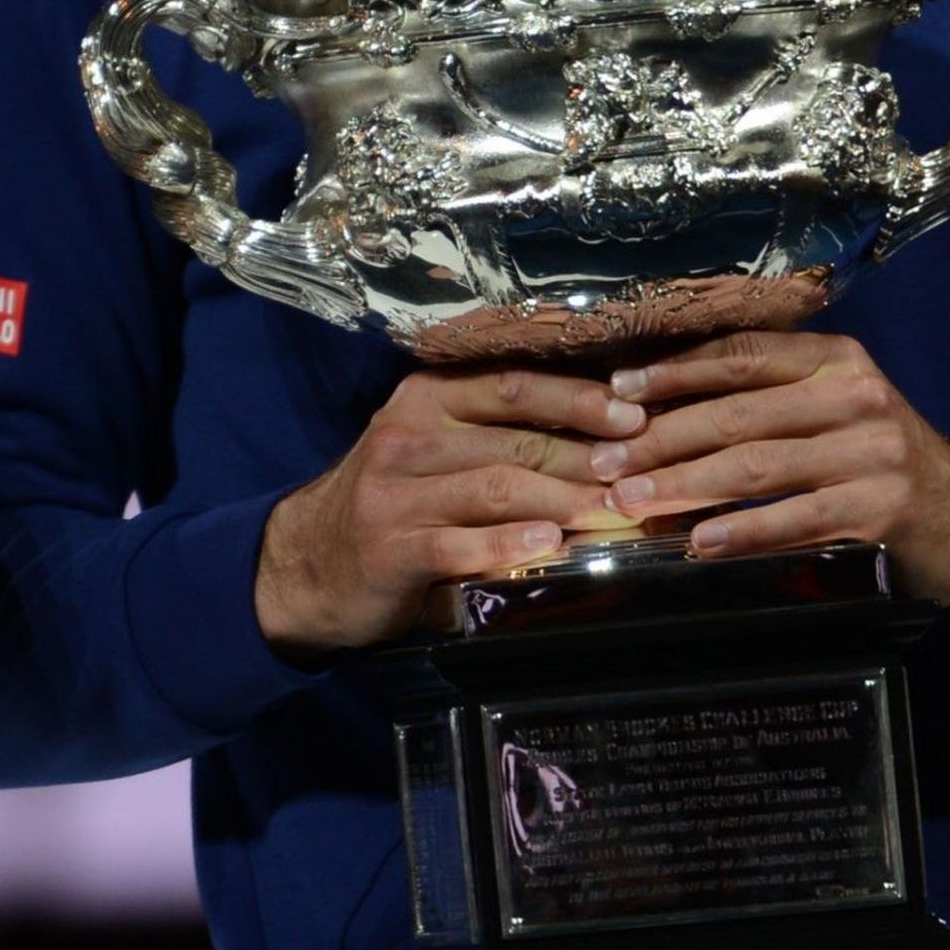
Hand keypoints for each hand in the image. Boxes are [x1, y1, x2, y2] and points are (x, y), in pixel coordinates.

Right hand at [254, 368, 638, 657]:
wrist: (309, 564)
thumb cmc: (393, 501)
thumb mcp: (431, 450)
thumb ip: (495, 437)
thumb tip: (600, 435)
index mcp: (425, 399)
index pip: (513, 385)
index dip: (578, 399)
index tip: (634, 414)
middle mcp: (407, 436)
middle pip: (515, 440)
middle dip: (587, 458)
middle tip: (640, 475)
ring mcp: (395, 492)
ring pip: (496, 487)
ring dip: (564, 501)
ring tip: (614, 512)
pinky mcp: (391, 548)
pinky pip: (461, 543)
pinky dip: (510, 545)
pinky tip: (549, 545)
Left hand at [586, 331, 949, 603]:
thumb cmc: (872, 458)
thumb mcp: (829, 409)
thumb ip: (763, 399)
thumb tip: (652, 409)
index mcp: (835, 359)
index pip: (741, 355)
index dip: (674, 373)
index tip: (616, 393)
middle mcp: (855, 396)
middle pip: (738, 413)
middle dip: (662, 440)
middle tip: (605, 463)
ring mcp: (872, 452)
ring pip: (757, 465)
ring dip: (686, 485)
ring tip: (632, 501)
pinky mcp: (881, 508)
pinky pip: (796, 518)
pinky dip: (743, 531)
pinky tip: (699, 542)